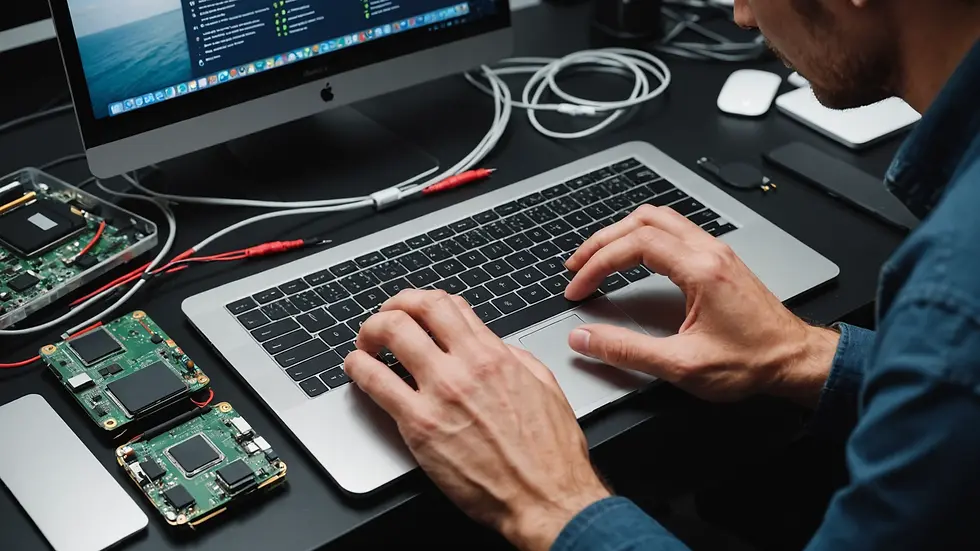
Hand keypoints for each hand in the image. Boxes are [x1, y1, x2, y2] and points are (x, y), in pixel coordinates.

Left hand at [344, 289, 610, 550]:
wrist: (545, 498)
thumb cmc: (549, 454)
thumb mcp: (545, 388)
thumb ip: (516, 360)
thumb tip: (497, 348)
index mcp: (496, 355)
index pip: (448, 306)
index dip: (423, 302)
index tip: (414, 312)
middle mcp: (466, 366)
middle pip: (416, 308)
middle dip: (392, 306)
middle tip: (384, 319)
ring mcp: (440, 392)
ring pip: (391, 333)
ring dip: (370, 331)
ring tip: (365, 343)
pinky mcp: (419, 425)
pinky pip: (376, 381)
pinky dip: (358, 367)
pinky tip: (356, 369)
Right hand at [563, 204, 838, 406]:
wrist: (795, 361)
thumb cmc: (751, 363)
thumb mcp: (682, 365)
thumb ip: (627, 351)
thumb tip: (585, 339)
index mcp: (700, 269)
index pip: (635, 245)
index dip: (597, 263)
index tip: (578, 287)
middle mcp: (709, 251)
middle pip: (643, 221)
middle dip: (602, 241)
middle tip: (576, 266)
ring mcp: (715, 252)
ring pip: (659, 219)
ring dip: (622, 233)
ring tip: (597, 256)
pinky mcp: (719, 260)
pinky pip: (673, 230)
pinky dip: (642, 237)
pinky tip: (632, 257)